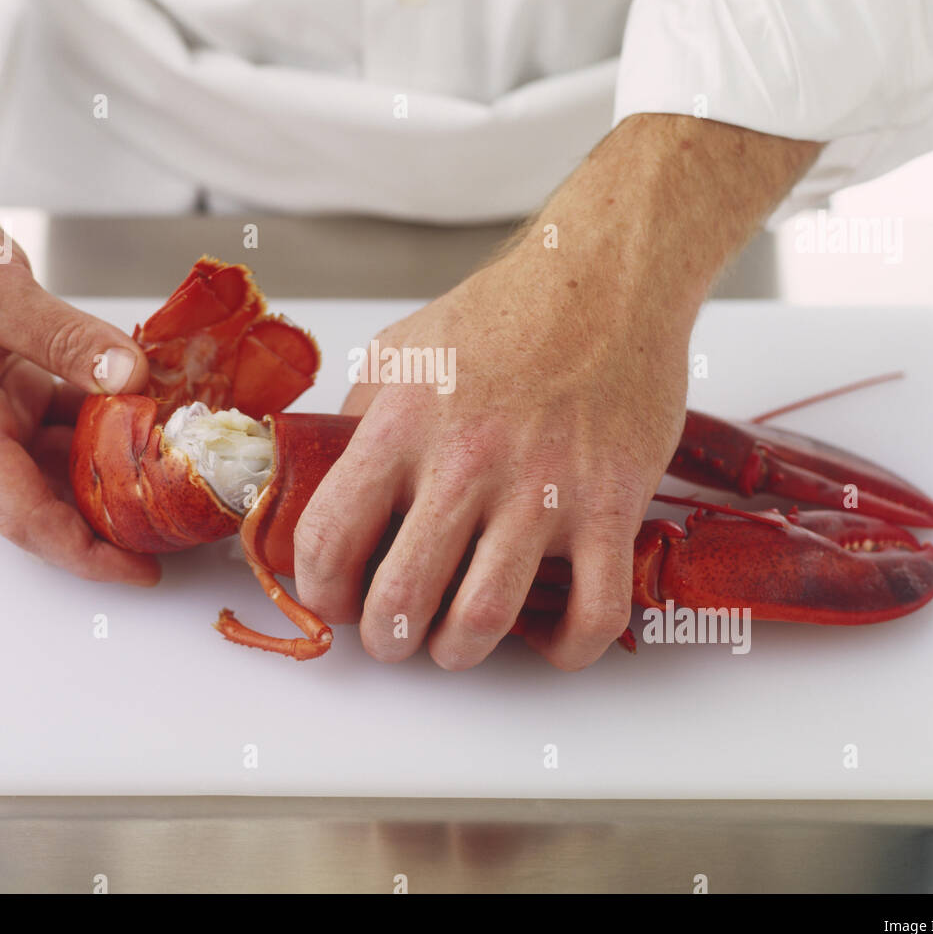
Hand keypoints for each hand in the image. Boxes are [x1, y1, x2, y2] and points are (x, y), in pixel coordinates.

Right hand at [0, 176, 160, 584]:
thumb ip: (63, 335)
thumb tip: (128, 376)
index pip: (26, 516)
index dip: (87, 554)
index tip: (141, 570)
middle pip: (51, 503)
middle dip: (117, 521)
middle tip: (187, 522)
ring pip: (65, 465)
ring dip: (119, 471)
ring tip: (183, 473)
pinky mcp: (9, 392)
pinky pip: (66, 424)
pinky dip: (109, 424)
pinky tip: (155, 414)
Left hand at [291, 113, 819, 669]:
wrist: (604, 281)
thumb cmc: (500, 316)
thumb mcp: (398, 353)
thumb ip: (357, 424)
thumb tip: (323, 486)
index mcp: (400, 426)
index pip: (328, 539)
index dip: (320, 592)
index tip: (335, 601)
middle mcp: (465, 464)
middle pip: (401, 600)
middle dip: (385, 640)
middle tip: (393, 634)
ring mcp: (543, 489)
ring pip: (483, 620)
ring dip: (458, 652)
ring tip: (454, 641)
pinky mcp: (612, 506)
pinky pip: (593, 615)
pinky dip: (565, 650)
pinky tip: (547, 638)